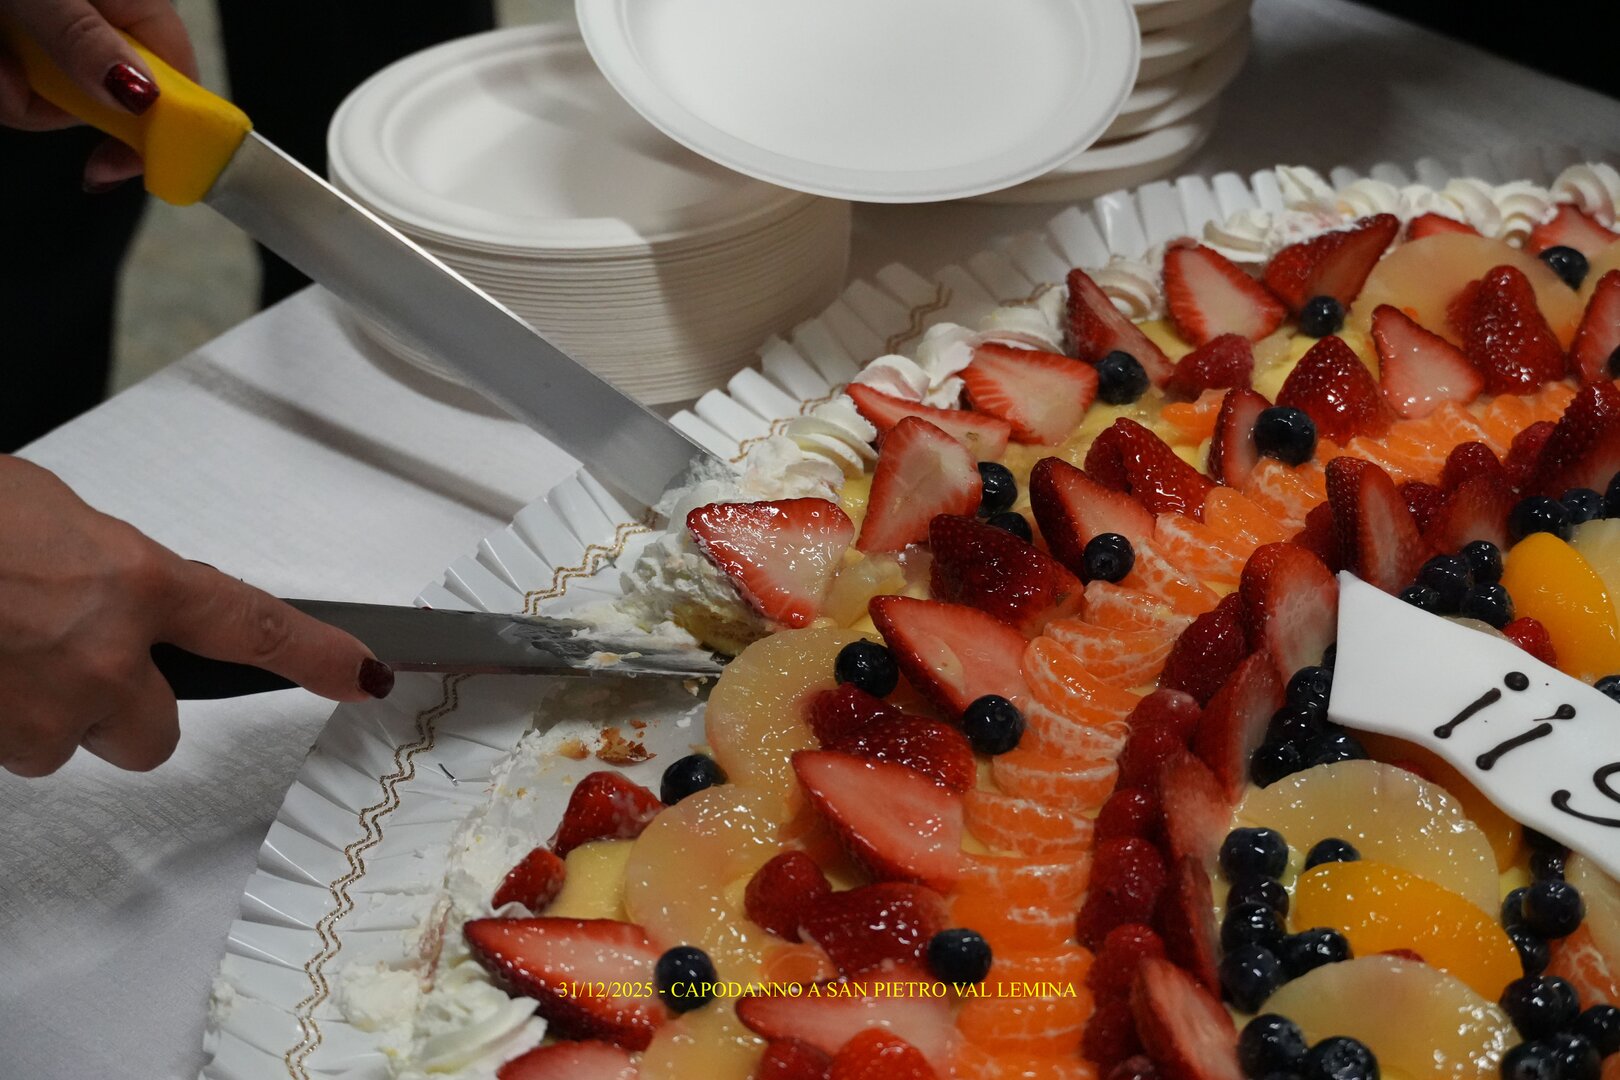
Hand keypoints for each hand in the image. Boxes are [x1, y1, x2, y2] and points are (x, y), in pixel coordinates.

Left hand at [0, 0, 197, 187]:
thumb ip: (84, 36)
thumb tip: (140, 96)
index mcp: (131, 1)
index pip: (174, 83)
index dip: (153, 132)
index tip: (109, 165)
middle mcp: (98, 19)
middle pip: (99, 101)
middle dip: (42, 102)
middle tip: (6, 79)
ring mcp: (54, 31)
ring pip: (43, 97)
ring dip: (4, 87)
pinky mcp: (20, 42)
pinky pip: (14, 84)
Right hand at [0, 456, 391, 777]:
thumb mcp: (55, 516)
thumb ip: (112, 568)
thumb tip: (128, 597)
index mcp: (136, 580)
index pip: (257, 627)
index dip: (320, 656)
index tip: (362, 675)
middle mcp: (103, 655)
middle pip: (155, 736)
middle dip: (119, 711)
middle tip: (65, 658)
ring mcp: (41, 708)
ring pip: (67, 745)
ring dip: (42, 712)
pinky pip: (10, 751)